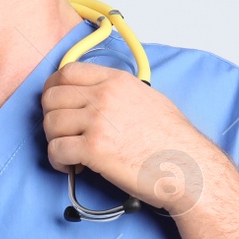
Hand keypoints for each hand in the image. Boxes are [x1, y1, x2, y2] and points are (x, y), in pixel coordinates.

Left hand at [39, 63, 210, 215]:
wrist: (187, 168)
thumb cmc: (173, 140)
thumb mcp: (147, 98)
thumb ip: (117, 91)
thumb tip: (93, 96)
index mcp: (117, 81)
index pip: (68, 71)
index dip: (54, 87)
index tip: (56, 102)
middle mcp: (104, 96)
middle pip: (52, 97)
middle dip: (51, 116)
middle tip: (62, 132)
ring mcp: (98, 121)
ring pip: (50, 123)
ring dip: (54, 140)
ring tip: (69, 153)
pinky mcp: (93, 148)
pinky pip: (56, 150)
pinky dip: (58, 161)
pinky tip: (72, 167)